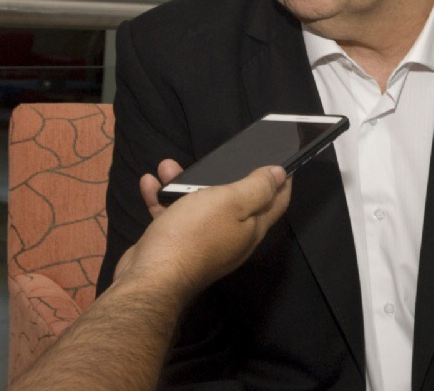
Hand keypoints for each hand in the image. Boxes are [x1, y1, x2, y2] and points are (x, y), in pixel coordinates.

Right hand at [114, 160, 291, 302]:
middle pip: (234, 201)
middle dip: (223, 175)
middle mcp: (231, 237)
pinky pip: (172, 216)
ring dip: (183, 184)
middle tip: (216, 156)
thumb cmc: (195, 234)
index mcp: (251, 228)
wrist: (151, 277)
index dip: (282, 182)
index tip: (283, 162)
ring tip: (168, 166)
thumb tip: (280, 174)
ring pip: (198, 205)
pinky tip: (150, 184)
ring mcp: (202, 242)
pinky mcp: (176, 244)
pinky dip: (162, 199)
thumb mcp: (231, 202)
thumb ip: (256, 188)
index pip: (276, 202)